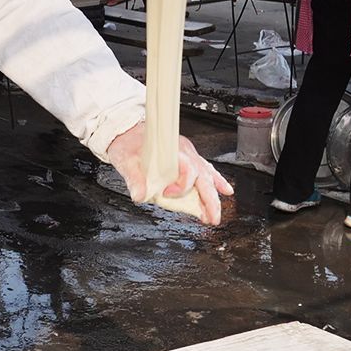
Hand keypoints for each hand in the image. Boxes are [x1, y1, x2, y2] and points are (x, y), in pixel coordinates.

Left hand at [105, 125, 233, 224]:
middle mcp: (185, 153)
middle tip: (212, 218)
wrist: (127, 131)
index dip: (181, 186)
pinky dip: (216, 181)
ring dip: (213, 196)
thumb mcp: (126, 161)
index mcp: (173, 152)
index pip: (188, 170)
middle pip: (204, 177)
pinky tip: (225, 191)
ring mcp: (188, 155)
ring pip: (207, 176)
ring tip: (215, 213)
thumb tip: (140, 195)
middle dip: (210, 200)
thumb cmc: (128, 143)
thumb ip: (134, 178)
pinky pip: (206, 170)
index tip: (167, 194)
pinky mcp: (187, 159)